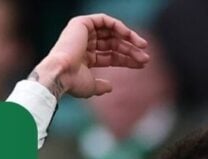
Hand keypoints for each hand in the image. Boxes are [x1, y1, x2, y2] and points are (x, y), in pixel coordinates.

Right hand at [31, 14, 147, 99]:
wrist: (61, 74)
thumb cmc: (73, 83)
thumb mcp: (90, 87)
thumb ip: (100, 86)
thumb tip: (110, 88)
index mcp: (85, 57)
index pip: (111, 56)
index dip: (126, 59)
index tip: (142, 64)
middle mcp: (84, 43)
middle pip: (113, 44)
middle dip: (131, 50)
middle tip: (146, 58)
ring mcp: (83, 32)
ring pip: (112, 32)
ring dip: (129, 38)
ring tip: (143, 47)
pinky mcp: (82, 23)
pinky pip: (105, 21)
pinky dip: (119, 27)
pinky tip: (130, 37)